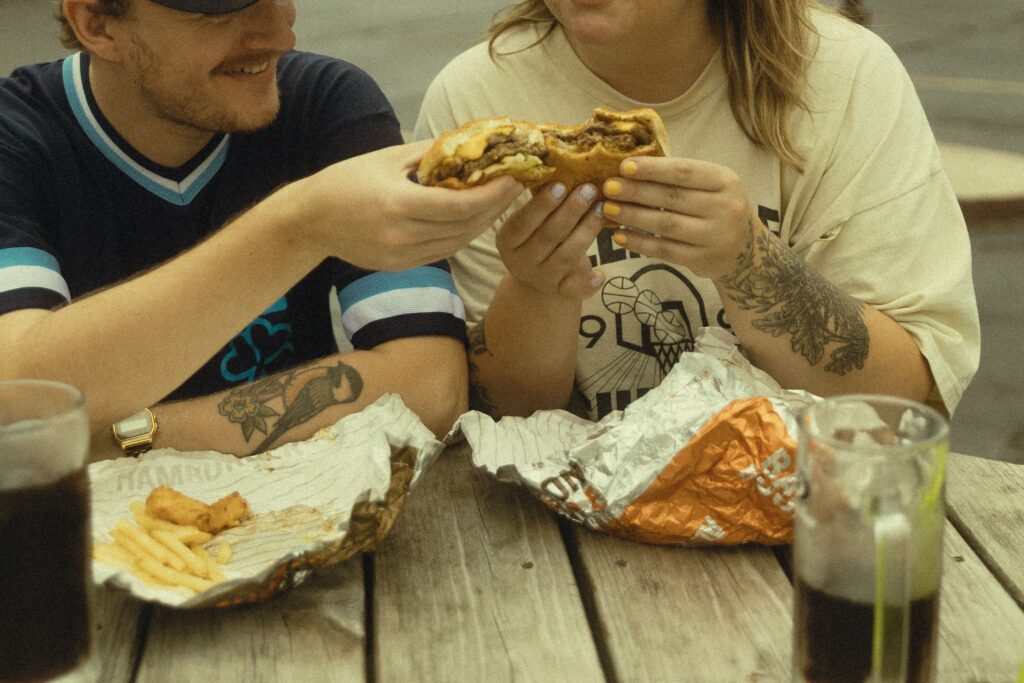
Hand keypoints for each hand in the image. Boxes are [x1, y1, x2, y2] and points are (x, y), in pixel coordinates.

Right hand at [291, 139, 524, 270]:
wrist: (310, 220)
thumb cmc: (346, 180)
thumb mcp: (386, 158)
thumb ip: (430, 153)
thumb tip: (469, 142)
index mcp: (397, 204)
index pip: (460, 206)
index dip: (492, 195)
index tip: (512, 178)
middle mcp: (401, 235)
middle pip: (465, 227)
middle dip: (495, 207)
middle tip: (514, 187)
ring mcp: (401, 256)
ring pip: (457, 243)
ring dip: (483, 223)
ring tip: (499, 202)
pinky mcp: (400, 266)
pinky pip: (442, 252)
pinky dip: (462, 235)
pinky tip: (474, 219)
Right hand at [495, 182, 606, 298]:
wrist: (538, 279)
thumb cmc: (537, 237)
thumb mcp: (530, 222)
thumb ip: (540, 201)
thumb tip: (558, 163)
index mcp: (507, 241)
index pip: (522, 223)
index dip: (541, 205)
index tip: (561, 184)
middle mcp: (521, 262)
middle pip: (547, 237)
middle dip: (570, 212)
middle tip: (589, 189)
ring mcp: (542, 279)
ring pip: (566, 256)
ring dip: (587, 232)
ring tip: (602, 209)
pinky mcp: (561, 292)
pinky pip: (575, 290)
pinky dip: (588, 282)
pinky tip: (601, 272)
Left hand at [598, 157, 759, 280]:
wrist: (746, 252)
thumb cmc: (717, 209)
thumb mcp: (711, 186)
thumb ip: (680, 177)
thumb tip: (630, 168)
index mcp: (725, 181)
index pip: (684, 172)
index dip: (652, 169)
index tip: (624, 166)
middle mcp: (724, 207)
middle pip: (672, 198)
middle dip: (636, 192)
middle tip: (608, 188)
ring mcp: (715, 236)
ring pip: (666, 225)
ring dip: (633, 216)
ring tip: (608, 210)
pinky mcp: (703, 260)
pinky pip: (665, 250)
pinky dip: (640, 243)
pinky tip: (620, 236)